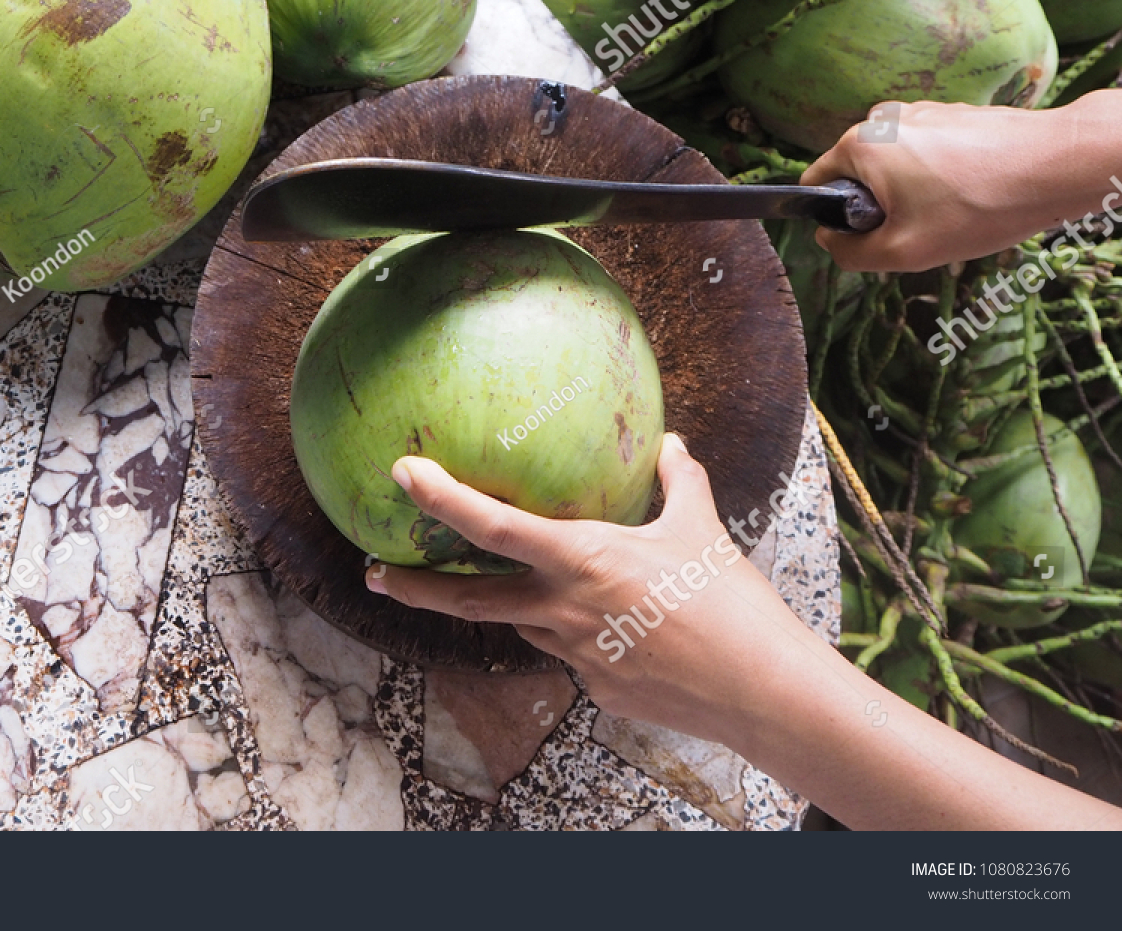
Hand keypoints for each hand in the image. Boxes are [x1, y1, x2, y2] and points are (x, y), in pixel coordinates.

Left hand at [367, 434, 1121, 828]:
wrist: (758, 690)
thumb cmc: (728, 600)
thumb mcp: (700, 526)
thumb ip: (677, 480)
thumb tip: (670, 443)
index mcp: (580, 559)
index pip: (491, 526)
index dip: (442, 497)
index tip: (403, 474)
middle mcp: (561, 610)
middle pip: (468, 601)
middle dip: (414, 588)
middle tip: (375, 573)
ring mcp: (574, 655)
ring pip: (527, 625)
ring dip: (516, 608)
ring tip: (534, 590)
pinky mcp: (596, 688)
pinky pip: (575, 653)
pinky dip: (582, 634)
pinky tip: (625, 631)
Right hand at [801, 98, 1111, 273]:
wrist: (1056, 165)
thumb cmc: (980, 206)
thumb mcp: (902, 252)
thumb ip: (849, 253)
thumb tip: (828, 240)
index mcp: (860, 144)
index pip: (816, 185)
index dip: (835, 220)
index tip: (876, 235)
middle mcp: (883, 118)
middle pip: (857, 175)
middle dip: (880, 206)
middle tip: (921, 229)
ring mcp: (921, 111)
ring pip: (894, 166)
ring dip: (911, 193)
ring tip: (954, 211)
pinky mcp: (953, 113)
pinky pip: (926, 153)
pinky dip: (940, 176)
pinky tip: (973, 193)